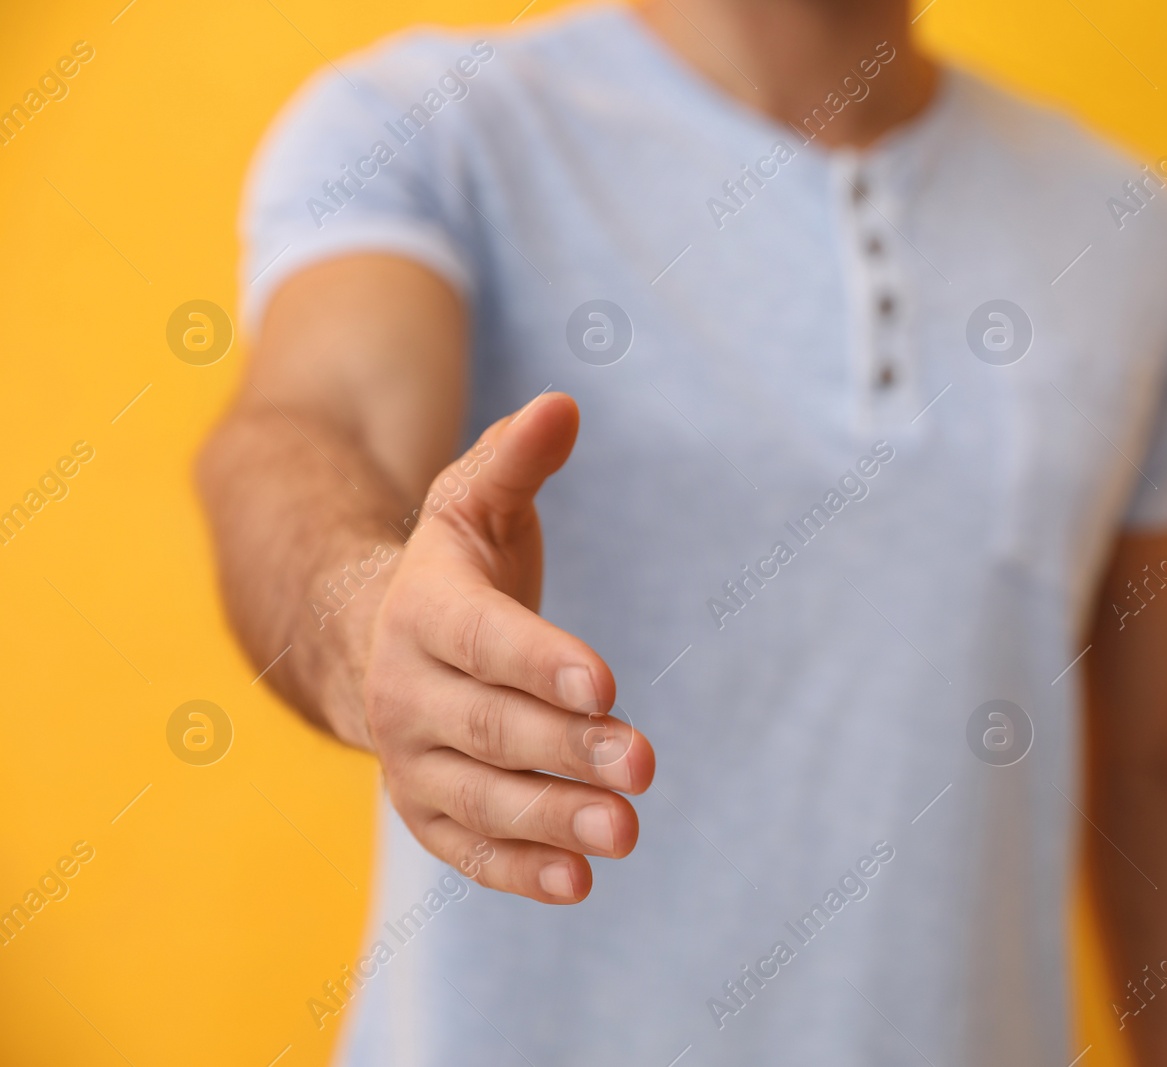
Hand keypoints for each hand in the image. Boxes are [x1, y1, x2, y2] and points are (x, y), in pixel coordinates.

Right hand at [360, 392, 653, 902]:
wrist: (370, 641)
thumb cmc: (450, 569)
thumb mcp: (472, 503)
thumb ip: (516, 460)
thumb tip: (565, 404)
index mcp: (422, 610)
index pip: (485, 640)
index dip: (542, 660)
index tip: (607, 682)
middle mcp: (407, 692)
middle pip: (494, 727)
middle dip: (569, 749)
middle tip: (644, 765)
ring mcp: (413, 760)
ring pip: (483, 798)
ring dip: (554, 819)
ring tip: (625, 833)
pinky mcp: (427, 812)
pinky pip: (469, 851)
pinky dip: (519, 870)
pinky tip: (579, 882)